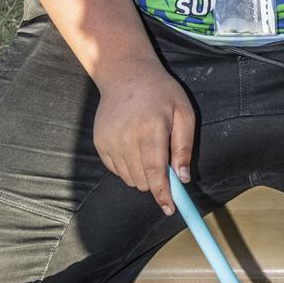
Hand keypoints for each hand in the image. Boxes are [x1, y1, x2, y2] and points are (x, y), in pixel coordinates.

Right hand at [93, 63, 195, 214]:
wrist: (126, 74)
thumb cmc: (161, 92)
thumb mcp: (183, 112)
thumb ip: (184, 146)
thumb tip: (183, 178)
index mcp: (151, 129)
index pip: (155, 172)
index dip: (163, 194)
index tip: (170, 208)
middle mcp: (126, 137)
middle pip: (141, 180)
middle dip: (156, 182)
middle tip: (165, 167)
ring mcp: (109, 141)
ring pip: (129, 178)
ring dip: (142, 175)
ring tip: (149, 150)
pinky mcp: (100, 143)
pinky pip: (116, 169)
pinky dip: (128, 167)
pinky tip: (134, 147)